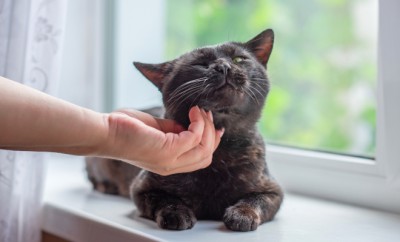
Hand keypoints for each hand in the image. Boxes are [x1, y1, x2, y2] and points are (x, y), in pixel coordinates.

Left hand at [97, 106, 223, 174]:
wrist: (105, 133)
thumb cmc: (126, 129)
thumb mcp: (157, 130)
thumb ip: (174, 130)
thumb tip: (190, 124)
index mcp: (169, 163)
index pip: (201, 159)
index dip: (212, 143)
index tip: (216, 126)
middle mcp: (172, 166)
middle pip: (206, 156)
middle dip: (212, 134)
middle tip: (206, 114)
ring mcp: (170, 161)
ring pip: (204, 148)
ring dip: (206, 126)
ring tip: (199, 110)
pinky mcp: (167, 151)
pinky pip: (194, 137)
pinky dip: (198, 122)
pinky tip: (192, 111)